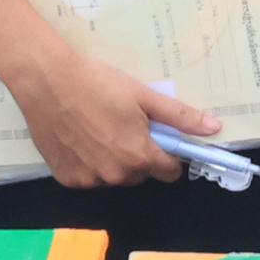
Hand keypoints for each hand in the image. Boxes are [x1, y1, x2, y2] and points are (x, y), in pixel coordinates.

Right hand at [9, 47, 214, 187]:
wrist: (46, 80)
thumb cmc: (97, 83)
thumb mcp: (143, 95)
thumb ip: (179, 116)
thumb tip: (213, 128)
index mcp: (138, 156)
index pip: (169, 171)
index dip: (168, 153)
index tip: (158, 137)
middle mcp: (115, 175)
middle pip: (141, 174)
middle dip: (139, 155)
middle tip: (124, 125)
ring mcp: (88, 180)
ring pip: (113, 176)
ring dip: (113, 161)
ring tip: (98, 129)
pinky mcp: (66, 178)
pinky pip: (88, 177)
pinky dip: (88, 163)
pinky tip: (80, 138)